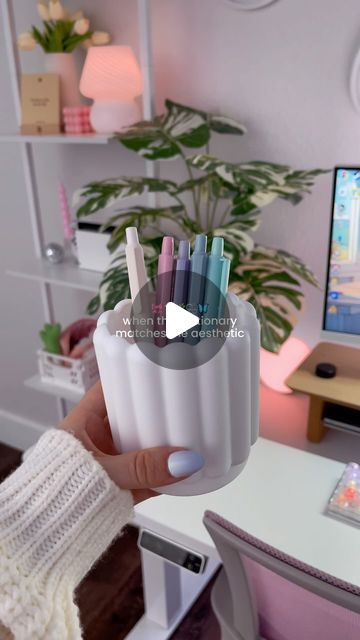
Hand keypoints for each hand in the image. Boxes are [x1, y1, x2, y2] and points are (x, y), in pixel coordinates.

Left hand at [60, 381, 203, 503]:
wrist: (43, 533)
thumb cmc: (56, 491)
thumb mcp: (103, 472)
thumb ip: (142, 468)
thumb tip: (183, 461)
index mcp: (85, 422)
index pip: (112, 388)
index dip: (134, 376)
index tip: (160, 369)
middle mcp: (100, 438)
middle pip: (135, 415)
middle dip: (158, 411)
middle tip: (185, 402)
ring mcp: (112, 462)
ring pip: (144, 446)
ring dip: (165, 444)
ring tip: (192, 433)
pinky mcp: (122, 489)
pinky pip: (149, 476)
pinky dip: (167, 475)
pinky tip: (186, 471)